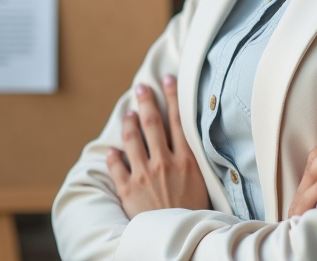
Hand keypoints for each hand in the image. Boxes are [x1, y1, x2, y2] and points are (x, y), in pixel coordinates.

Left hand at [107, 75, 209, 218]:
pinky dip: (113, 156)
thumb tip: (191, 142)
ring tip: (129, 113)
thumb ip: (194, 161)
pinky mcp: (127, 190)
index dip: (172, 96)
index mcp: (185, 160)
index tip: (167, 78)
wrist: (180, 238)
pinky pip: (116, 166)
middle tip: (141, 86)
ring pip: (132, 140)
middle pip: (153, 123)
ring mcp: (143, 176)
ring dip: (129, 123)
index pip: (177, 120)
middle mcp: (163, 163)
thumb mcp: (203, 183)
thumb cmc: (195, 213)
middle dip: (147, 101)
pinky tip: (112, 150)